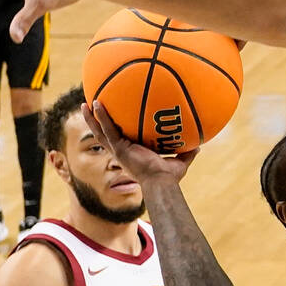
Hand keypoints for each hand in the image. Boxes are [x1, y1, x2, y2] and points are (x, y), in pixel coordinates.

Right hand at [82, 101, 198, 182]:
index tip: (112, 121)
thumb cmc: (169, 176)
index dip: (115, 131)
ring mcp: (119, 150)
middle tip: (91, 108)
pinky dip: (101, 117)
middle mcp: (123, 151)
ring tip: (85, 104)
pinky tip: (96, 104)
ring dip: (92, 118)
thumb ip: (188, 153)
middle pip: (105, 134)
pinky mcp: (119, 149)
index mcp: (133, 153)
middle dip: (97, 122)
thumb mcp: (180, 162)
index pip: (121, 139)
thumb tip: (200, 145)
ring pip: (100, 132)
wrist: (162, 182)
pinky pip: (108, 130)